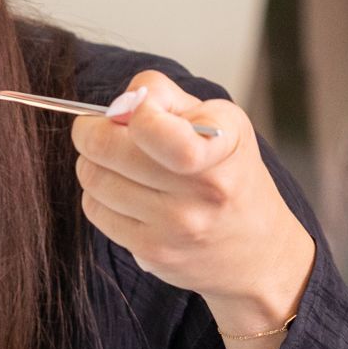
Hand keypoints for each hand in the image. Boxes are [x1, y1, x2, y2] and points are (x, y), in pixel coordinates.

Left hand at [71, 71, 314, 341]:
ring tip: (115, 163)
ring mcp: (176, 225)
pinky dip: (98, 195)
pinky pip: (95, 211)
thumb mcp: (219, 118)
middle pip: (105, 148)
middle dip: (90, 131)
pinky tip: (122, 193)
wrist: (256, 249)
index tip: (130, 112)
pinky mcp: (152, 252)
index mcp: (220, 145)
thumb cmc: (230, 172)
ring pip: (93, 179)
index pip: (151, 127)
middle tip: (96, 130)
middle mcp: (202, 189)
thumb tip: (118, 105)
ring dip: (92, 163)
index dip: (129, 112)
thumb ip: (165, 96)